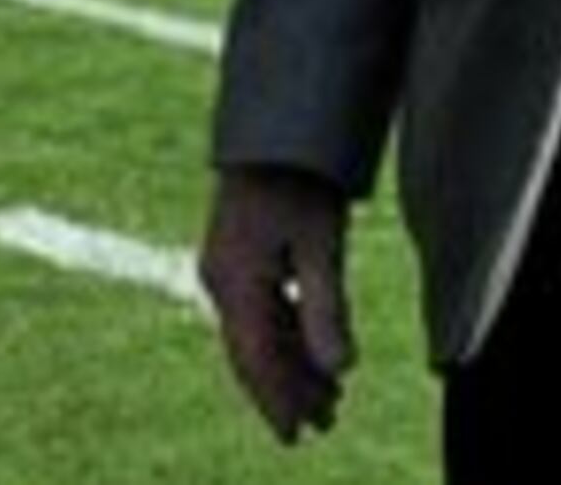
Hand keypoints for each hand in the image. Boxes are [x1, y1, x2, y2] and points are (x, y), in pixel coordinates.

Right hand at [200, 164, 354, 443]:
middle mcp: (220, 280)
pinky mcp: (236, 257)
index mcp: (235, 280)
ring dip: (291, 364)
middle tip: (327, 420)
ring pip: (257, 333)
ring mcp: (224, 268)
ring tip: (329, 395)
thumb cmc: (301, 178)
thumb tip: (340, 369)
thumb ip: (326, 307)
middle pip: (254, 352)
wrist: (274, 125)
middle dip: (290, 389)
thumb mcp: (321, 242)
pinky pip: (258, 311)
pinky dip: (286, 335)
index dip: (278, 400)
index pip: (255, 359)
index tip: (299, 435)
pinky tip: (312, 351)